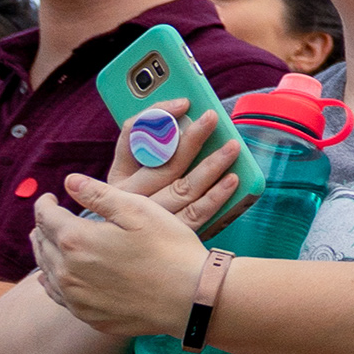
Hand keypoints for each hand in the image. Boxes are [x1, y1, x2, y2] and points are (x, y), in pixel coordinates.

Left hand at [30, 176, 209, 339]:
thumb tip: (69, 182)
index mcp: (76, 240)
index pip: (45, 217)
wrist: (192, 298)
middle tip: (50, 219)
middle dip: (43, 227)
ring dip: (46, 253)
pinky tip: (59, 277)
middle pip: (41, 244)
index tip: (51, 198)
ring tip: (53, 243)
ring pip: (46, 271)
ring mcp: (76, 298)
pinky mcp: (88, 316)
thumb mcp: (139, 210)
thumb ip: (99, 194)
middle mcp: (67, 272)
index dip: (45, 204)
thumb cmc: (170, 249)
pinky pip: (59, 296)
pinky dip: (55, 281)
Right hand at [106, 98, 245, 232]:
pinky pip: (197, 214)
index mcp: (119, 175)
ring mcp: (153, 217)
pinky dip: (217, 196)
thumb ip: (149, 144)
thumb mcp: (131, 173)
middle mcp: (131, 196)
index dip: (158, 116)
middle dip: (191, 137)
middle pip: (164, 162)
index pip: (133, 136)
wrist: (128, 251)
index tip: (184, 102)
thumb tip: (183, 113)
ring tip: (233, 147)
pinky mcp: (173, 233)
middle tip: (213, 117)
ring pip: (184, 188)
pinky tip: (234, 179)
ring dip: (211, 165)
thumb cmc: (131, 204)